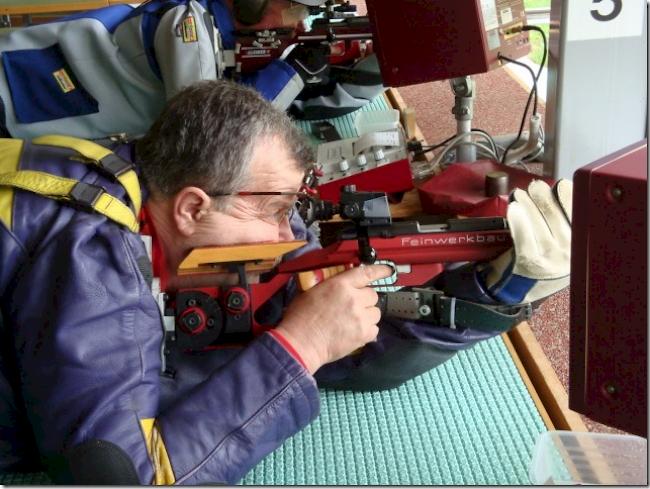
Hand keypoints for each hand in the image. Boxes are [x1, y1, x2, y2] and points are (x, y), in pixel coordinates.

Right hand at [275, 264, 391, 373]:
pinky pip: (375, 329)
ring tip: (353, 322)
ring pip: (376, 313)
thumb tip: (340, 286)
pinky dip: (367, 331)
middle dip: (365, 300)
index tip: (388, 270)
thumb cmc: (300, 317)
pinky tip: (355, 333)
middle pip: (372, 295)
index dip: (379, 271)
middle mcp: (354, 299)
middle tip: (353, 307)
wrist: (301, 342)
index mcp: (340, 285)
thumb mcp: (312, 291)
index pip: (366, 273)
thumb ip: (330, 286)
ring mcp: (360, 317)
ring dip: (367, 315)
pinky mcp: (363, 335)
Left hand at [480, 179, 572, 302]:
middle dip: (544, 197)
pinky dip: (518, 220)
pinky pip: (523, 236)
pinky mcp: (528, 262)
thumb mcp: (561, 248)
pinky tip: (514, 209)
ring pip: (538, 223)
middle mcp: (568, 254)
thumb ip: (563, 224)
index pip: (579, 216)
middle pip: (556, 217)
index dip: (569, 197)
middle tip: (535, 186)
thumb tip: (560, 189)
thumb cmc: (539, 263)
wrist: (517, 289)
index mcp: (580, 248)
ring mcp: (548, 259)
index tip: (561, 184)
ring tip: (520, 195)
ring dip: (527, 205)